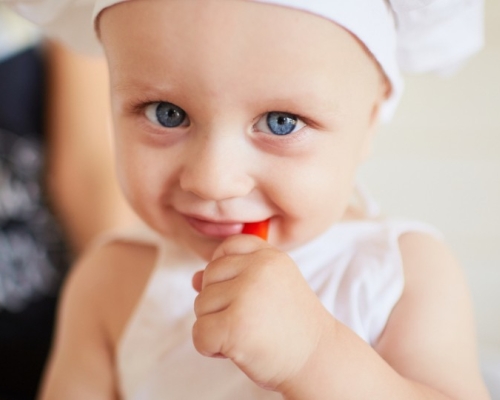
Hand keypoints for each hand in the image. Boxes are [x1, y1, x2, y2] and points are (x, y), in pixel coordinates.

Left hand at [192, 234, 333, 391]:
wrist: (318, 361)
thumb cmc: (291, 325)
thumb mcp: (270, 288)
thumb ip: (234, 276)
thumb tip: (195, 278)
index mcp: (269, 256)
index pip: (227, 247)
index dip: (225, 270)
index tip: (242, 292)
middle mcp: (258, 269)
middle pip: (208, 277)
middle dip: (219, 302)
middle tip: (250, 319)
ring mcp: (246, 296)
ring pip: (200, 305)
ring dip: (216, 325)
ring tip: (248, 333)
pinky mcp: (235, 326)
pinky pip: (199, 334)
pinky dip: (211, 348)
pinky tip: (237, 349)